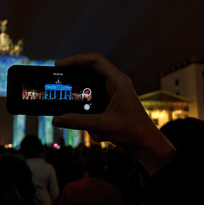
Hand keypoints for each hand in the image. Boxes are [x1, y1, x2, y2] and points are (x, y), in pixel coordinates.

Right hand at [52, 52, 176, 174]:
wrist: (146, 145)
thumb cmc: (134, 131)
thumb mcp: (103, 125)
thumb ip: (78, 122)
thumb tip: (57, 119)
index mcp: (118, 81)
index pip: (95, 60)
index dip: (75, 59)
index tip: (59, 65)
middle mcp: (115, 84)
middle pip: (89, 71)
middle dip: (74, 77)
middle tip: (59, 80)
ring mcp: (111, 93)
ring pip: (89, 89)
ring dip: (82, 103)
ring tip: (82, 114)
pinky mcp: (108, 103)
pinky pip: (91, 103)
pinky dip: (88, 116)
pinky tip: (95, 131)